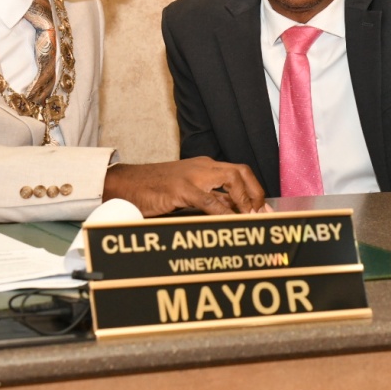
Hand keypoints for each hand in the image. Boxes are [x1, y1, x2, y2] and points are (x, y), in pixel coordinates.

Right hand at [103, 157, 265, 215]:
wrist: (127, 184)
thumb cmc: (156, 190)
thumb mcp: (189, 193)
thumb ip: (212, 200)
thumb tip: (236, 212)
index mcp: (207, 167)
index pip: (240, 173)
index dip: (255, 190)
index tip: (263, 209)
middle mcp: (204, 167)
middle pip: (241, 171)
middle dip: (255, 192)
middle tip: (260, 213)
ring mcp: (193, 176)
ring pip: (231, 179)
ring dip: (245, 200)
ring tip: (250, 218)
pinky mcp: (181, 189)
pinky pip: (209, 200)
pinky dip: (223, 212)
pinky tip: (230, 223)